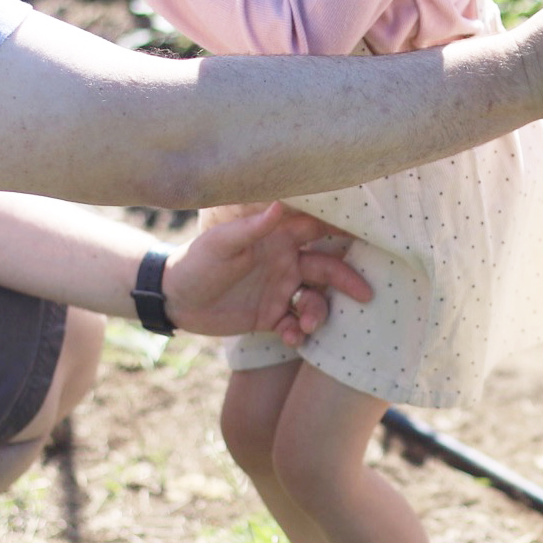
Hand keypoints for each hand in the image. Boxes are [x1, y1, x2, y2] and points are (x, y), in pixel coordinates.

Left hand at [160, 203, 371, 344]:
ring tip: (307, 325)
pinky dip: (297, 334)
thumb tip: (280, 204)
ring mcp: (280, 290)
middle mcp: (285, 263)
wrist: (173, 300)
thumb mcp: (221, 244)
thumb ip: (252, 228)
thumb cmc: (195, 262)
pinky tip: (289, 338)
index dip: (342, 229)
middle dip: (347, 281)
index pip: (316, 229)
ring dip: (318, 313)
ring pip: (315, 300)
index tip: (368, 233)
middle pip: (327, 269)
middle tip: (365, 295)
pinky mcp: (271, 317)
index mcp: (277, 239)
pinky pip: (295, 325)